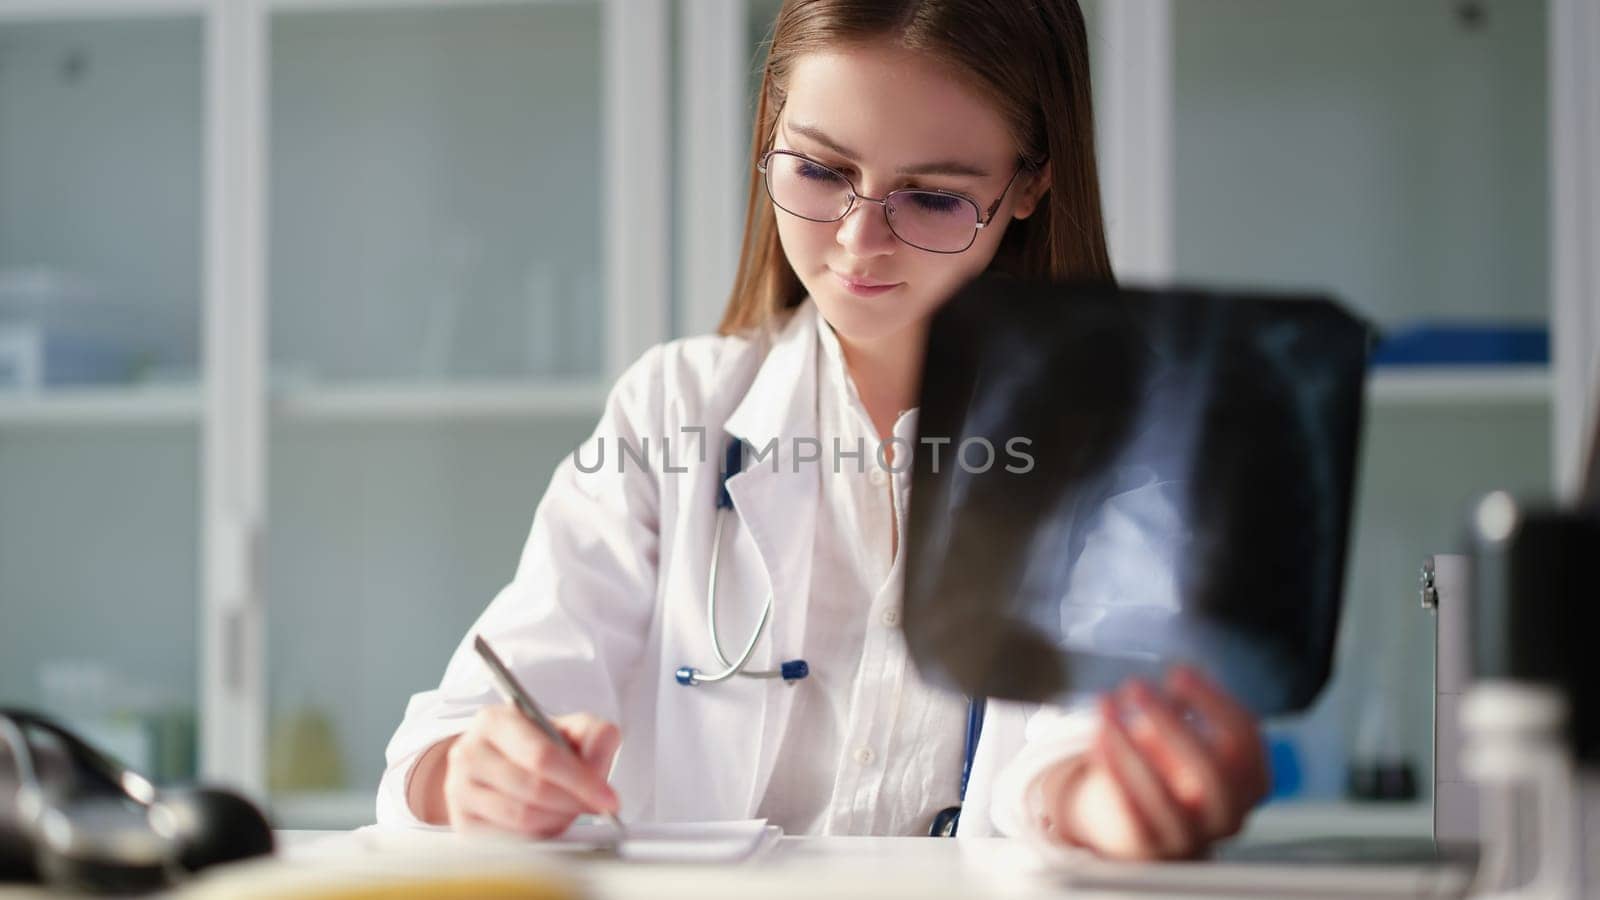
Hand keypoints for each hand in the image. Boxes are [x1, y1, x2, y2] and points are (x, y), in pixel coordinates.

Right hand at [432, 707, 621, 837]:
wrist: (495, 763)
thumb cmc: (536, 746)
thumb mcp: (569, 728)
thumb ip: (595, 736)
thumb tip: (598, 766)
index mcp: (494, 721)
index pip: (541, 756)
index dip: (580, 780)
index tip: (609, 799)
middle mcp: (468, 753)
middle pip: (532, 790)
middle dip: (573, 803)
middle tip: (597, 808)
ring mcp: (458, 790)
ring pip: (521, 818)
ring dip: (557, 820)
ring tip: (571, 811)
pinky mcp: (461, 823)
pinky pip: (508, 840)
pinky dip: (537, 836)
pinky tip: (548, 823)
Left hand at [1035, 665, 1268, 860]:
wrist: (1141, 828)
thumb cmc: (1170, 770)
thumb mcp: (1188, 741)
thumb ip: (1188, 715)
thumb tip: (1180, 678)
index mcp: (1251, 784)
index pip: (1246, 740)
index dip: (1213, 701)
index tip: (1178, 672)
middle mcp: (1229, 816)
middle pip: (1210, 771)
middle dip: (1170, 723)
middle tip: (1136, 686)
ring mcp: (1190, 838)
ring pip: (1163, 794)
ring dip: (1129, 742)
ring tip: (1105, 703)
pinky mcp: (1149, 848)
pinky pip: (1131, 812)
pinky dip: (1113, 770)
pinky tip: (1097, 736)